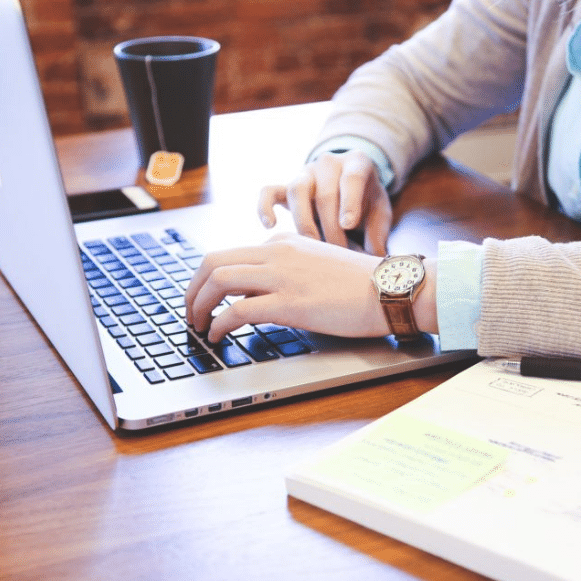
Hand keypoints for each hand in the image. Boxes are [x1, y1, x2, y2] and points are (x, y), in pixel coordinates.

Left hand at [185, 233, 389, 341]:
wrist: (390, 289)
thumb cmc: (361, 285)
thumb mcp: (317, 265)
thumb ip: (287, 272)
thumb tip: (258, 295)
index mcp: (284, 243)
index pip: (231, 254)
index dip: (209, 280)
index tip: (205, 298)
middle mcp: (277, 253)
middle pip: (213, 261)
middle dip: (192, 289)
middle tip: (190, 312)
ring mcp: (282, 276)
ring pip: (218, 281)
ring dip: (198, 305)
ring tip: (198, 326)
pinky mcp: (289, 302)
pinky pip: (237, 310)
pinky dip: (219, 324)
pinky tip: (218, 337)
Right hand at [258, 150, 391, 255]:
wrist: (349, 186)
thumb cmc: (367, 202)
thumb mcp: (380, 212)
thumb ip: (378, 233)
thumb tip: (374, 258)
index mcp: (357, 163)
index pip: (352, 178)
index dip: (349, 202)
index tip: (348, 225)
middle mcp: (328, 164)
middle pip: (325, 193)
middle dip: (331, 228)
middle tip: (338, 253)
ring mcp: (305, 174)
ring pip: (297, 191)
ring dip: (305, 223)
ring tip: (313, 248)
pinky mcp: (286, 186)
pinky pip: (269, 191)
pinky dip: (265, 207)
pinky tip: (270, 226)